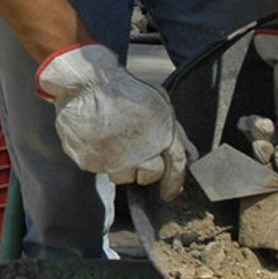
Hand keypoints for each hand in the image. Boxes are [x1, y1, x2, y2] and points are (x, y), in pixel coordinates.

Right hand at [36, 43, 196, 199]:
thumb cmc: (124, 89)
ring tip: (113, 142)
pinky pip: (98, 168)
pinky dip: (98, 158)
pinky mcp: (90, 163)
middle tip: (134, 150)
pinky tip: (96, 139)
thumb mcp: (160, 102)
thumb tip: (190, 154)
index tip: (169, 193)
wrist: (86, 85)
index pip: (176, 169)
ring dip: (121, 165)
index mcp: (163, 137)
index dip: (174, 184)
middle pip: (149, 176)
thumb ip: (176, 132)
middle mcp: (140, 155)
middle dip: (145, 167)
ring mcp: (114, 162)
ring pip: (122, 177)